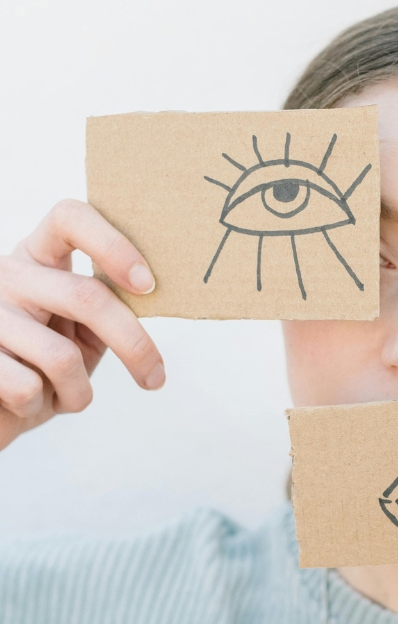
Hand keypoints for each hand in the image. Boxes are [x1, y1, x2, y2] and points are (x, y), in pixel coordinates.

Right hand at [0, 199, 164, 449]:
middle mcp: (8, 273)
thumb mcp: (83, 327)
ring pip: (61, 355)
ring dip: (80, 392)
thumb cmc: (46, 362)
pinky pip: (27, 387)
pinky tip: (32, 404)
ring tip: (72, 397)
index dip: (113, 245)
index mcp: (38, 257)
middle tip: (156, 377)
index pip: (70, 217)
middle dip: (133, 344)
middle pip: (87, 297)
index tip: (147, 284)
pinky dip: (45, 406)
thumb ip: (110, 305)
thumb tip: (157, 295)